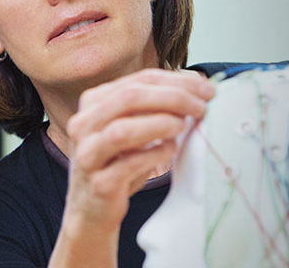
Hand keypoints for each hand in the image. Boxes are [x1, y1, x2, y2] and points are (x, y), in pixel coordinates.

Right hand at [49, 68, 213, 266]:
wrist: (92, 208)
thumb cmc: (117, 163)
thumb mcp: (130, 127)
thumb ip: (153, 108)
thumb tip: (197, 90)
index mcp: (93, 103)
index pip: (137, 80)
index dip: (175, 81)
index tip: (205, 89)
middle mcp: (83, 124)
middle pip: (129, 98)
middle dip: (172, 98)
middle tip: (201, 106)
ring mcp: (87, 154)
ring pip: (123, 130)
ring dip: (161, 123)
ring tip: (183, 126)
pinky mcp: (98, 183)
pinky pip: (129, 164)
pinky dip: (155, 154)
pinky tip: (169, 151)